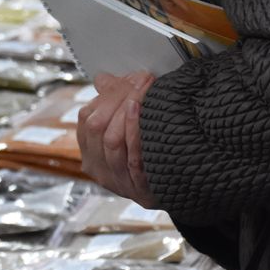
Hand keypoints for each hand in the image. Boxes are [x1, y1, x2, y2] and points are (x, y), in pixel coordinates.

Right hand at [77, 72, 157, 205]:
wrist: (182, 187)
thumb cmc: (152, 154)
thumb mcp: (128, 127)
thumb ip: (115, 102)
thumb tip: (102, 79)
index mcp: (91, 151)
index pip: (88, 118)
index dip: (108, 95)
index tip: (132, 78)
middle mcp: (99, 168)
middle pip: (97, 128)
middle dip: (119, 98)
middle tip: (142, 80)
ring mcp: (118, 182)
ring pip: (112, 142)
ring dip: (128, 110)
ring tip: (144, 90)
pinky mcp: (139, 192)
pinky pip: (133, 160)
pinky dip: (136, 134)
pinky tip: (143, 114)